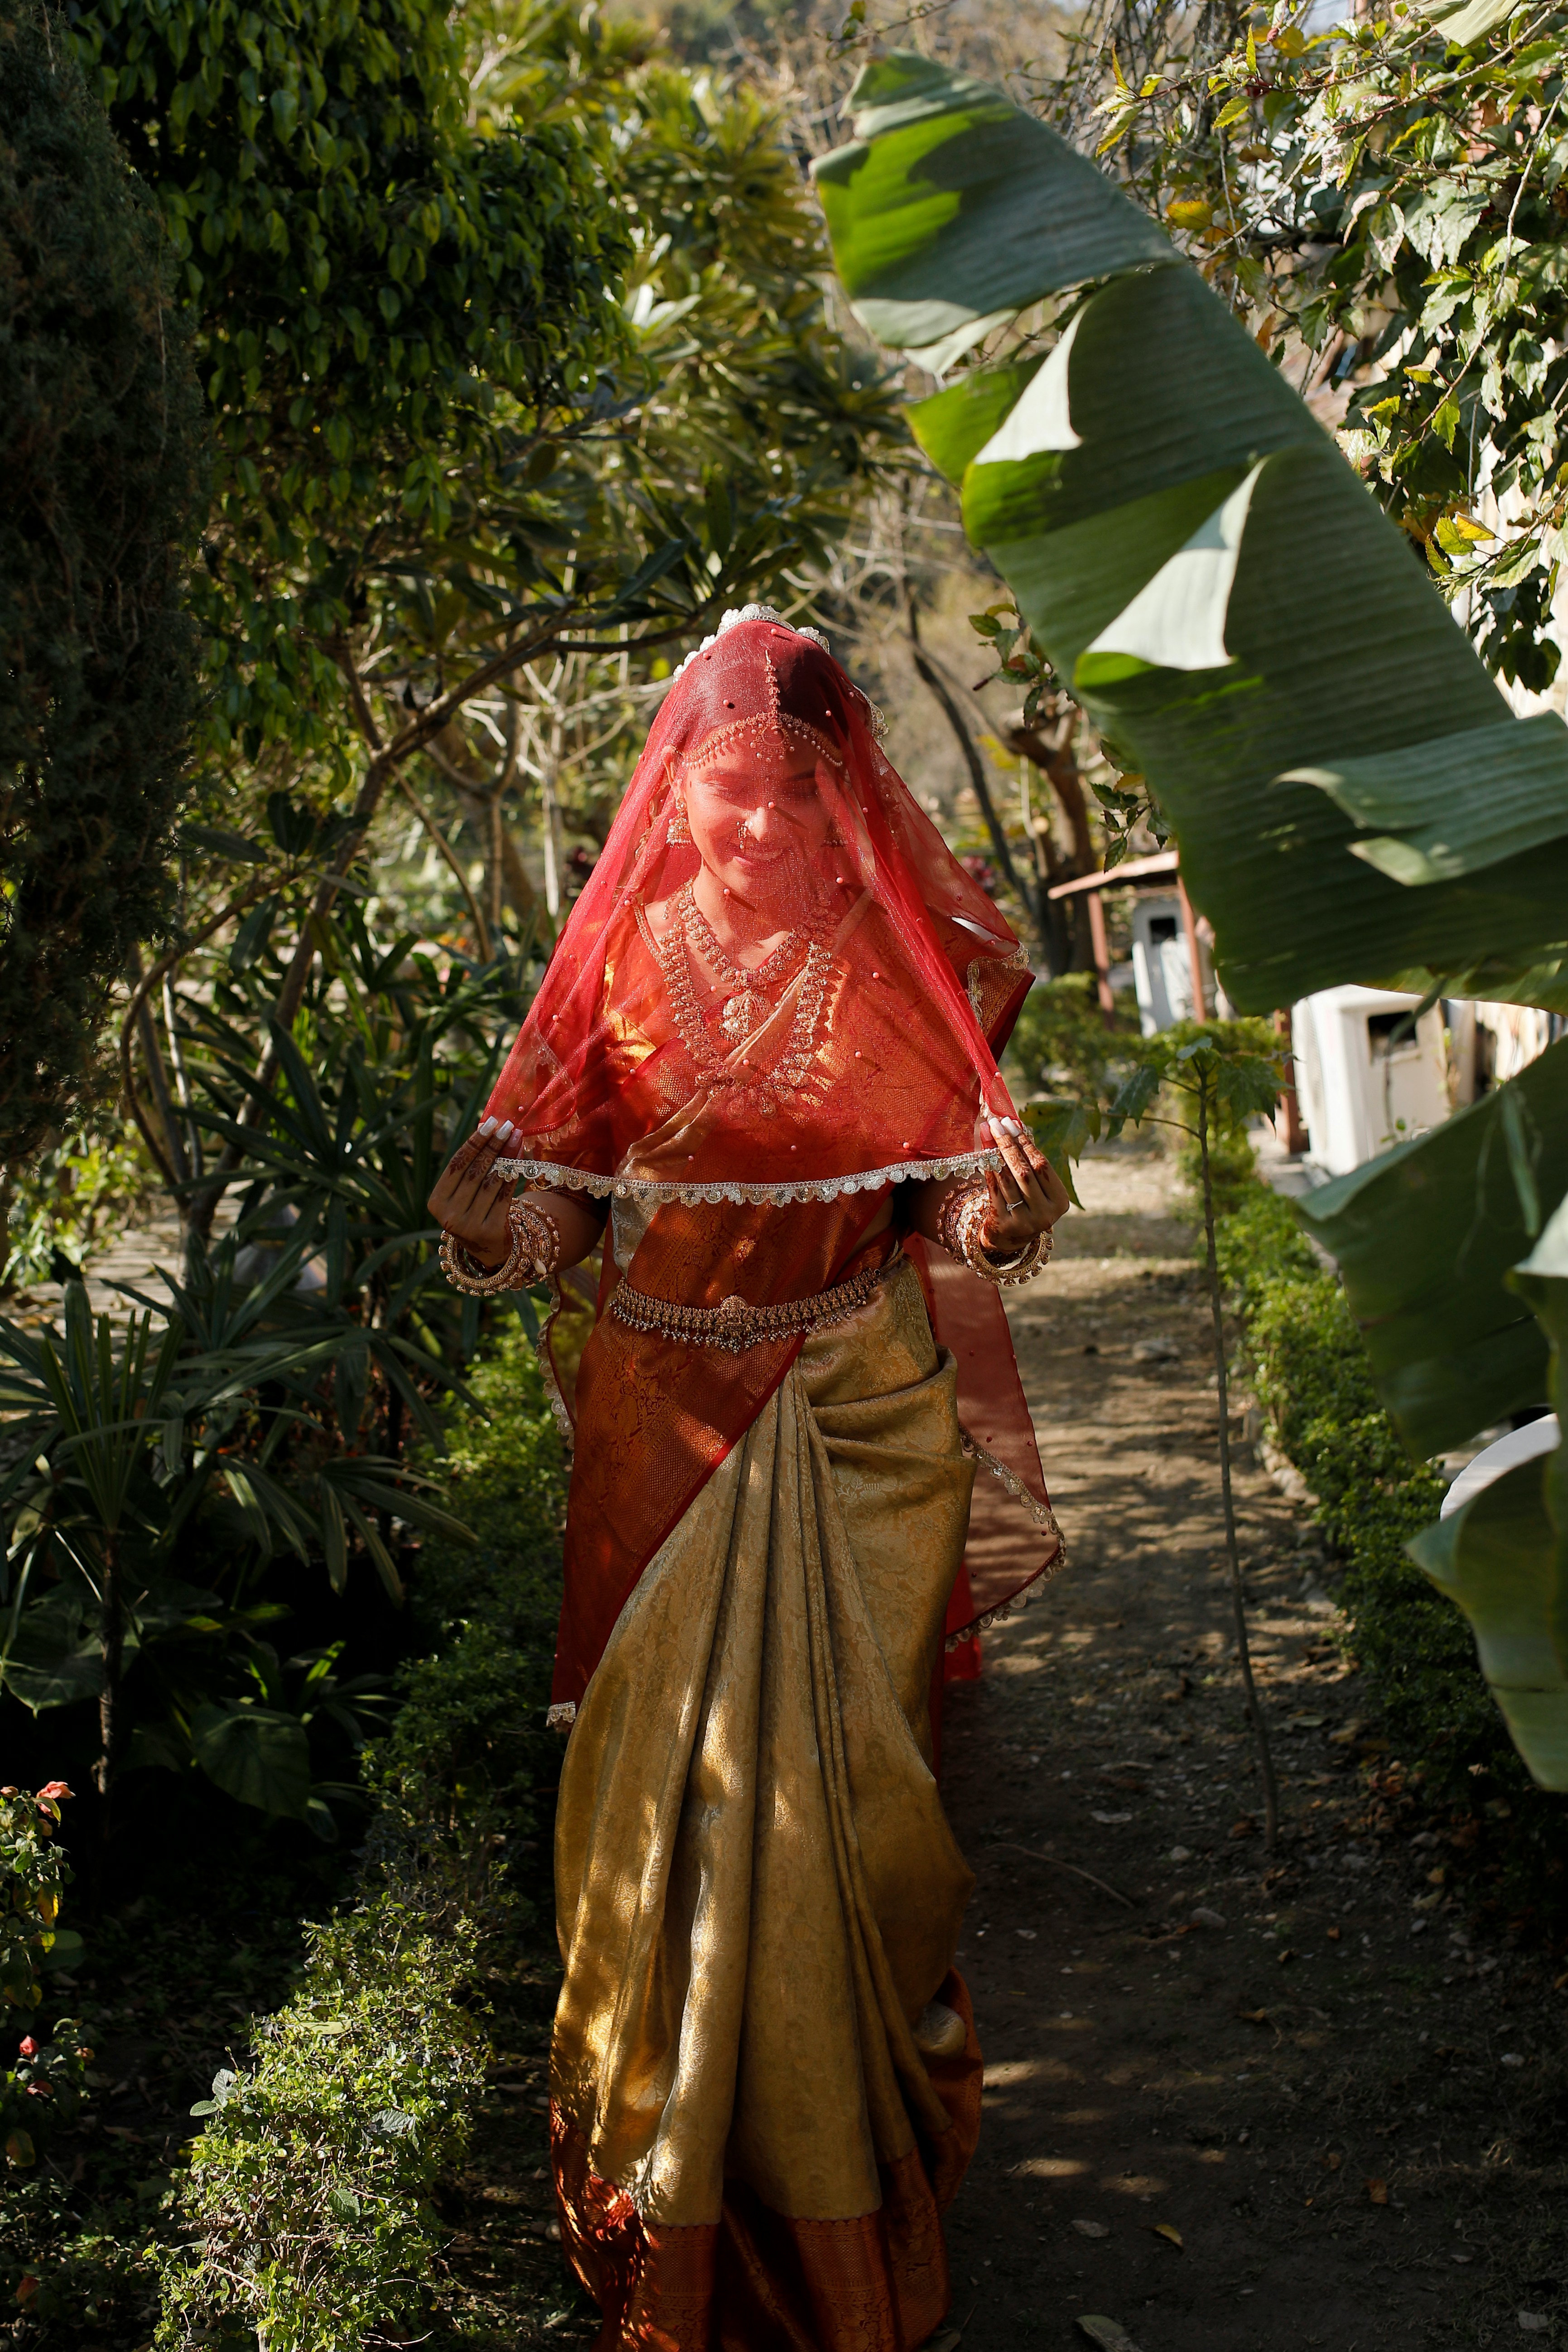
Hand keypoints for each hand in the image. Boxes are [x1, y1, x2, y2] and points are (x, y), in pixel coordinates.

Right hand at [428, 1117, 516, 1267]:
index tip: (489, 1123)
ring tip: (517, 1138)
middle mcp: (449, 1216)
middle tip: (508, 1126)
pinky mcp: (490, 1232)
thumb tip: (488, 1127)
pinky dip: (513, 1176)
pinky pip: (504, 1197)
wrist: (488, 1248)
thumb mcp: (464, 1192)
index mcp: (436, 1202)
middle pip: (474, 1172)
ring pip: (491, 1183)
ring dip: (506, 1157)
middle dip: (493, 1146)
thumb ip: (471, 1166)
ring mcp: (469, 1226)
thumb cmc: (474, 1210)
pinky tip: (520, 1159)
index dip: (474, 1143)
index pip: (456, 1165)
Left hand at [978, 1114, 1069, 1256]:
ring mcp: (1024, 1222)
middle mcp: (1045, 1214)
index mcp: (1059, 1201)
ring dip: (994, 1152)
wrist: (1009, 1237)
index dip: (1026, 1143)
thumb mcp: (1036, 1187)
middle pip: (1024, 1172)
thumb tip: (1014, 1125)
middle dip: (1008, 1144)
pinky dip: (988, 1169)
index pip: (1042, 1165)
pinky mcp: (1003, 1225)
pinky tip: (982, 1153)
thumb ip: (1030, 1162)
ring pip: (1007, 1180)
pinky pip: (993, 1190)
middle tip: (995, 1123)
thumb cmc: (1025, 1202)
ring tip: (986, 1132)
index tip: (1012, 1123)